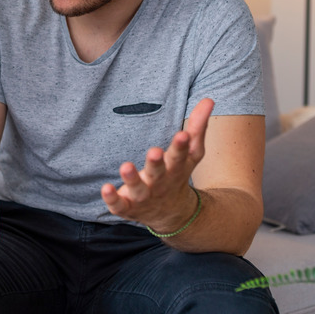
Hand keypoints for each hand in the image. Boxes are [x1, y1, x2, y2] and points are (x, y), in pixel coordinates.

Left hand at [101, 98, 212, 228]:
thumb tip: (208, 99)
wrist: (171, 214)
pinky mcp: (128, 207)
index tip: (182, 134)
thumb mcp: (191, 153)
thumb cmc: (178, 174)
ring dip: (132, 179)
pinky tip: (105, 188)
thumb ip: (197, 127)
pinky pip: (119, 205)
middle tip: (154, 151)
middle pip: (158, 172)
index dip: (181, 146)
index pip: (180, 156)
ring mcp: (144, 196)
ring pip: (138, 189)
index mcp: (175, 168)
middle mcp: (160, 183)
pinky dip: (112, 199)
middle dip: (156, 163)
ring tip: (125, 166)